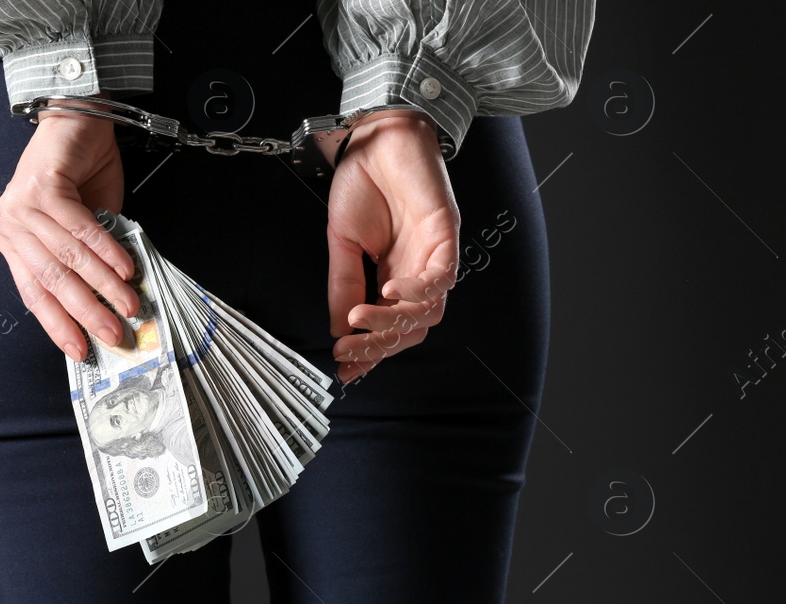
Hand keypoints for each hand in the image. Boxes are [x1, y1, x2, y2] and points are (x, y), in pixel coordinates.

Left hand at [0, 101, 140, 361]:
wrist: (78, 115)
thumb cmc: (81, 171)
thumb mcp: (84, 224)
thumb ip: (88, 261)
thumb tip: (111, 303)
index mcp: (13, 240)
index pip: (33, 293)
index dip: (58, 325)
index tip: (82, 351)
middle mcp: (9, 225)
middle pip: (50, 281)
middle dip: (86, 314)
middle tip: (115, 336)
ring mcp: (20, 205)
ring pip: (66, 258)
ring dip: (102, 286)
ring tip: (128, 305)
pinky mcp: (41, 187)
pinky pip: (78, 229)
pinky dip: (105, 251)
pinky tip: (125, 268)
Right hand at [325, 117, 461, 383]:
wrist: (373, 137)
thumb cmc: (361, 183)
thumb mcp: (342, 243)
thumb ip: (344, 285)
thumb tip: (339, 328)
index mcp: (392, 275)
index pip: (388, 327)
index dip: (369, 352)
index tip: (344, 369)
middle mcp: (417, 272)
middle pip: (411, 328)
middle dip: (378, 346)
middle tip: (347, 350)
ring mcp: (434, 256)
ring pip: (428, 312)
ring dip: (394, 322)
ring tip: (361, 319)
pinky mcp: (446, 234)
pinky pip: (442, 276)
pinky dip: (417, 290)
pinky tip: (388, 290)